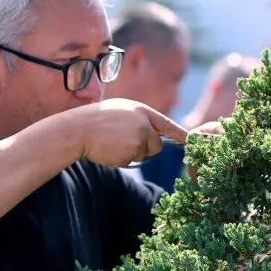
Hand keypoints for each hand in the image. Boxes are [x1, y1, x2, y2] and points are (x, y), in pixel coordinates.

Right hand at [69, 99, 187, 167]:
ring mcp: (139, 137)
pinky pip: (132, 160)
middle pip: (157, 144)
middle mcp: (144, 123)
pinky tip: (109, 149)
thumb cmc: (95, 120)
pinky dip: (122, 159)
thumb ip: (139, 120)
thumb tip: (154, 136)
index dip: (180, 134)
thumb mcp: (120, 111)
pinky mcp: (132, 152)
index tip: (193, 141)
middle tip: (121, 140)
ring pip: (145, 154)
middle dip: (145, 147)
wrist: (77, 129)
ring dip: (132, 153)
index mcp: (141, 110)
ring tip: (113, 142)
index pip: (167, 124)